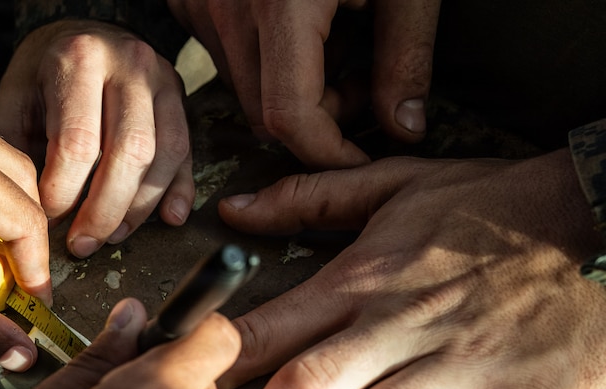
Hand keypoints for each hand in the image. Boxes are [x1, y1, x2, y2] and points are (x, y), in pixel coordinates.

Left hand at [0, 20, 192, 258]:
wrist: (81, 30)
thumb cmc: (44, 72)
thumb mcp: (16, 97)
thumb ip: (17, 148)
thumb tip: (27, 211)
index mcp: (79, 60)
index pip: (79, 143)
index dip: (64, 193)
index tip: (47, 220)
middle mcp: (128, 65)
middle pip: (129, 153)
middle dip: (104, 211)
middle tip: (82, 245)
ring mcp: (161, 79)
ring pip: (163, 156)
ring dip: (139, 208)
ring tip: (112, 236)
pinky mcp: (180, 97)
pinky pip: (186, 151)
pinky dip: (180, 190)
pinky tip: (169, 218)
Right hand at [167, 0, 440, 167]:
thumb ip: (405, 58)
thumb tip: (403, 128)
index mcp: (284, 3)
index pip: (290, 116)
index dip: (329, 150)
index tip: (361, 154)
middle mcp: (230, 8)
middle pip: (264, 112)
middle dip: (317, 121)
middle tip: (366, 87)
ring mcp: (201, 3)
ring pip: (243, 86)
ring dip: (292, 91)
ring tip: (340, 46)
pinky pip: (224, 53)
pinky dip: (265, 58)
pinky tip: (301, 22)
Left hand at [215, 150, 605, 388]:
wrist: (603, 215)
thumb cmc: (489, 208)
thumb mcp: (396, 186)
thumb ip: (307, 199)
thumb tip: (230, 208)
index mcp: (362, 278)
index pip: (274, 328)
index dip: (216, 373)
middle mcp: (400, 323)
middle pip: (309, 386)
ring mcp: (460, 364)